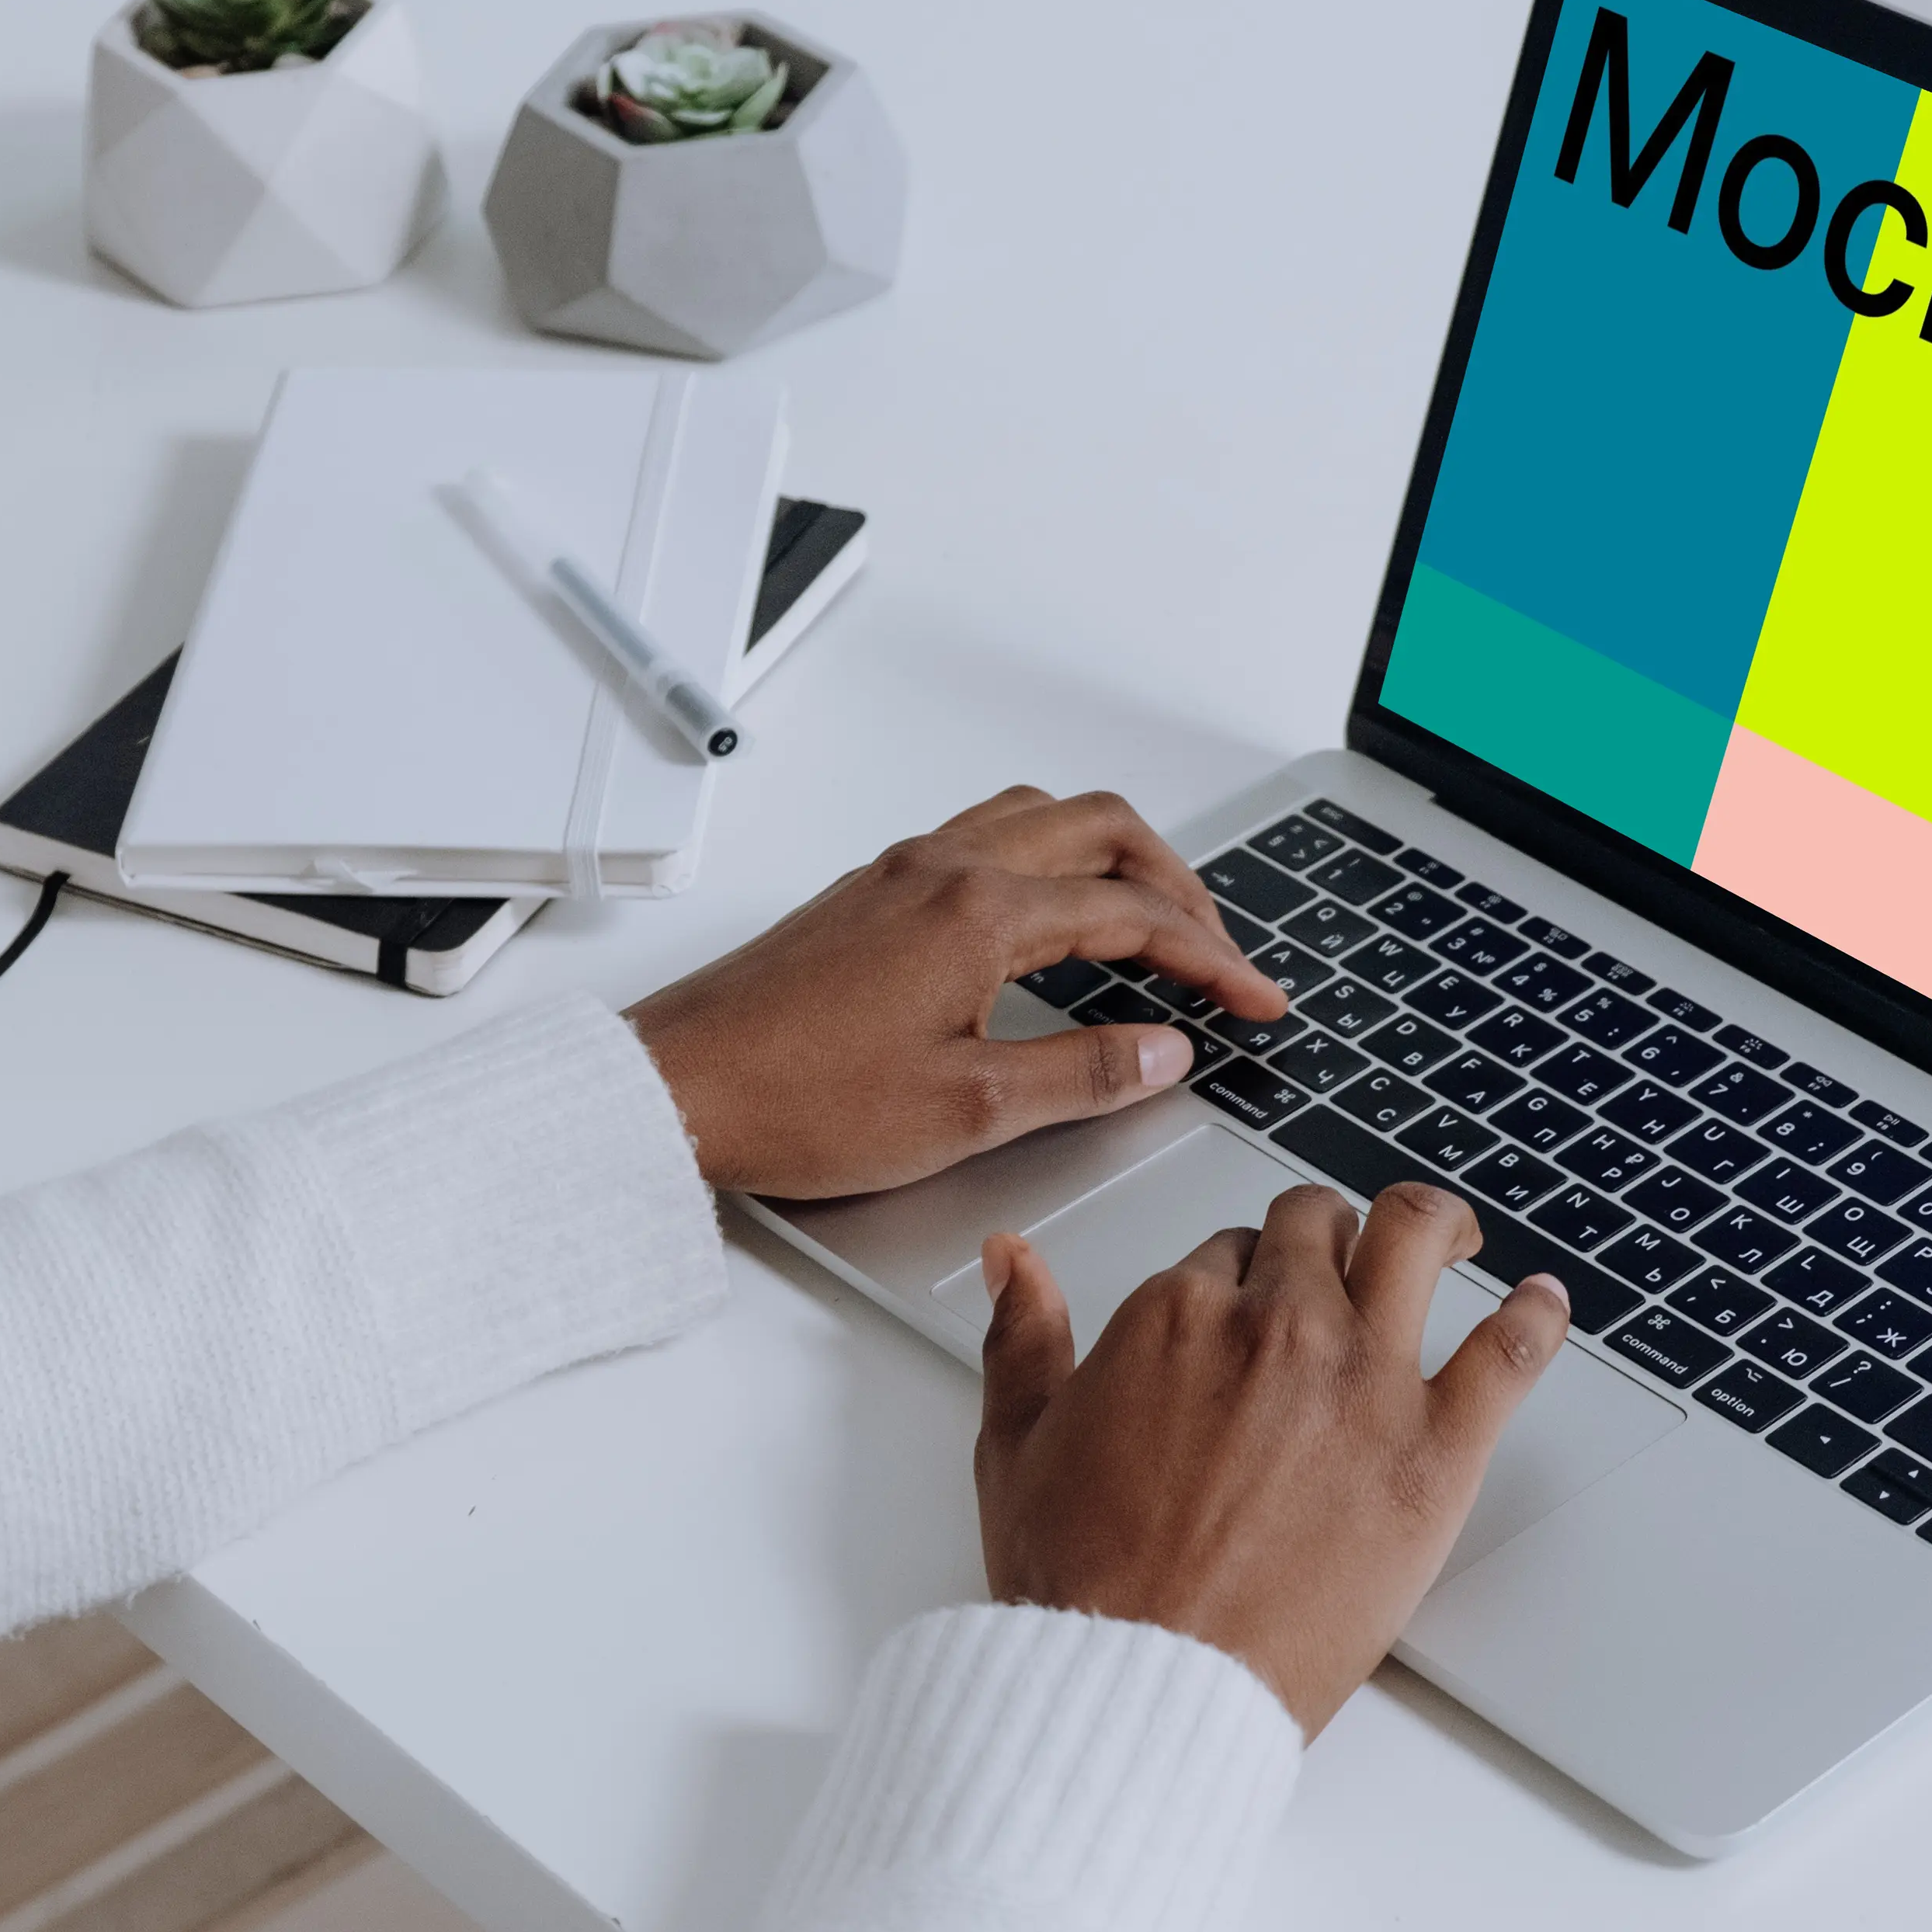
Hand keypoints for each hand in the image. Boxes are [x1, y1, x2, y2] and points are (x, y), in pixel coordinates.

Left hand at [627, 788, 1286, 1200]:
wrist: (675, 1089)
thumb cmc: (795, 1101)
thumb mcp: (967, 1112)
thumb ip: (1081, 1074)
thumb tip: (1162, 1052)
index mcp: (980, 913)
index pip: (1133, 913)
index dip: (1212, 958)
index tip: (1256, 1000)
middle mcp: (942, 870)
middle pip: (1099, 829)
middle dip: (1176, 884)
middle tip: (1215, 952)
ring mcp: (898, 874)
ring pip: (1038, 819)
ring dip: (1108, 857)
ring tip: (1146, 922)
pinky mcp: (865, 897)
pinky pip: (983, 841)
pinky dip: (1044, 864)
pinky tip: (1045, 924)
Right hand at [973, 1181, 1569, 1736]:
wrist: (1144, 1682)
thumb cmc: (1083, 1585)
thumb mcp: (1017, 1445)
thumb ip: (1020, 1337)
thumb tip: (1013, 1259)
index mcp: (1174, 1317)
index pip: (1226, 1252)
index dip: (1238, 1278)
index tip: (1247, 1309)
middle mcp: (1274, 1326)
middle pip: (1316, 1231)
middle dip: (1323, 1239)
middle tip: (1340, 1260)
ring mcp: (1362, 1380)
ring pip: (1413, 1243)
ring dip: (1432, 1224)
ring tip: (1448, 1233)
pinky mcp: (1435, 1451)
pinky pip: (1512, 1351)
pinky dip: (1538, 1316)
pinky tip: (1546, 1304)